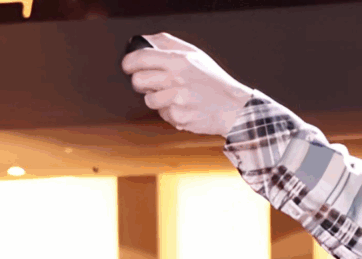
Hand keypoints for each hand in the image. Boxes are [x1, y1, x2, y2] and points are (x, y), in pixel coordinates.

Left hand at [121, 33, 253, 136]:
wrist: (233, 107)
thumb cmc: (213, 81)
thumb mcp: (195, 54)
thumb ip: (168, 43)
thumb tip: (145, 40)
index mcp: (178, 60)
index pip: (140, 58)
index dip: (128, 62)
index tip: (128, 66)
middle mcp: (176, 79)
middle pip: (138, 81)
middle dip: (140, 83)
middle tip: (149, 84)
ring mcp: (176, 100)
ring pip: (148, 100)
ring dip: (157, 99)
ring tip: (173, 96)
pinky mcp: (178, 117)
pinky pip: (162, 114)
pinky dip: (170, 112)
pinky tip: (183, 107)